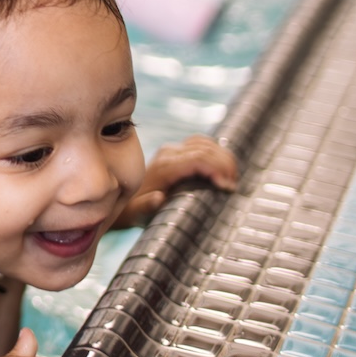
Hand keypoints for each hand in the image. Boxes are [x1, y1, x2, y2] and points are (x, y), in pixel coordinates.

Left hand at [117, 134, 238, 226]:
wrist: (121, 199)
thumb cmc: (132, 211)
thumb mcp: (136, 213)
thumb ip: (146, 205)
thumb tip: (158, 197)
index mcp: (163, 167)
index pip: (198, 159)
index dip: (218, 168)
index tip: (229, 186)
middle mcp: (168, 154)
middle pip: (205, 149)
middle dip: (225, 164)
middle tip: (235, 185)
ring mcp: (171, 150)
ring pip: (205, 143)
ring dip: (223, 157)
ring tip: (233, 177)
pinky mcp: (175, 152)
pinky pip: (200, 143)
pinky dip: (216, 151)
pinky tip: (223, 167)